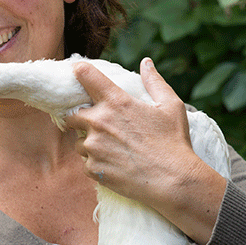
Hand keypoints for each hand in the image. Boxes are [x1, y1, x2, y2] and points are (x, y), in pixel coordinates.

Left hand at [65, 57, 225, 244]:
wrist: (174, 182)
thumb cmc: (174, 142)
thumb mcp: (171, 106)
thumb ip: (154, 82)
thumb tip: (146, 62)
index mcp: (116, 102)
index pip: (86, 75)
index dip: (79, 71)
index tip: (77, 73)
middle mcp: (99, 121)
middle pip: (71, 115)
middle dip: (80, 118)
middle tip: (97, 125)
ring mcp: (93, 146)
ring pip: (79, 141)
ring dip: (89, 143)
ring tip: (112, 149)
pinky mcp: (93, 168)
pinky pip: (86, 162)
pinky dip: (96, 163)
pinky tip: (115, 164)